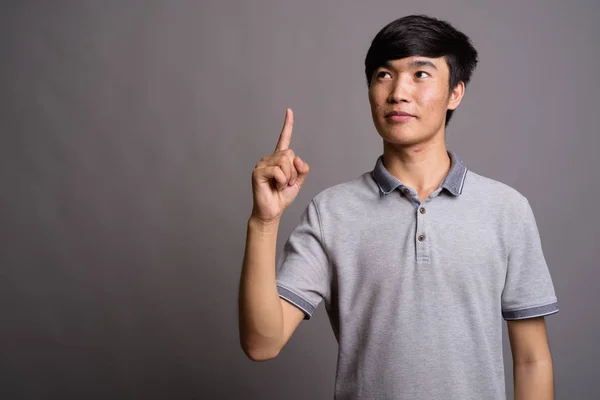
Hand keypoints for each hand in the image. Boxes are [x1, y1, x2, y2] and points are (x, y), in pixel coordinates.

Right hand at [251, 108, 309, 223]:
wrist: (272, 212)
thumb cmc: (282, 197)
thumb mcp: (298, 182)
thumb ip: (302, 170)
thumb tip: (298, 160)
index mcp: (278, 159)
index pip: (284, 139)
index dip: (287, 125)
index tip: (289, 111)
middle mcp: (269, 158)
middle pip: (290, 154)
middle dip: (293, 171)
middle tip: (286, 183)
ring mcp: (262, 164)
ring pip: (285, 162)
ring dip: (288, 177)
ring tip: (280, 185)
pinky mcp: (258, 172)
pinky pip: (278, 171)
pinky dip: (282, 181)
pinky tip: (275, 187)